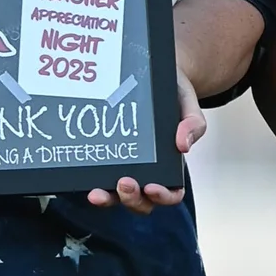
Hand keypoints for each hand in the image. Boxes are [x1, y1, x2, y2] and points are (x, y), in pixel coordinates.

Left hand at [87, 67, 206, 216]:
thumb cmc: (172, 93)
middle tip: (124, 183)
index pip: (171, 192)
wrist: (152, 74)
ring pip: (116, 196)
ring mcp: (124, 167)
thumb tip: (183, 146)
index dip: (163, 196)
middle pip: (141, 201)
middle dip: (132, 199)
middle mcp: (147, 171)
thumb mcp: (187, 102)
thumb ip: (193, 123)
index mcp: (170, 164)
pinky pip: (98, 177)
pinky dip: (90, 182)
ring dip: (108, 199)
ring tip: (97, 193)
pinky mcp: (106, 158)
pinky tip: (82, 178)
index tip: (152, 187)